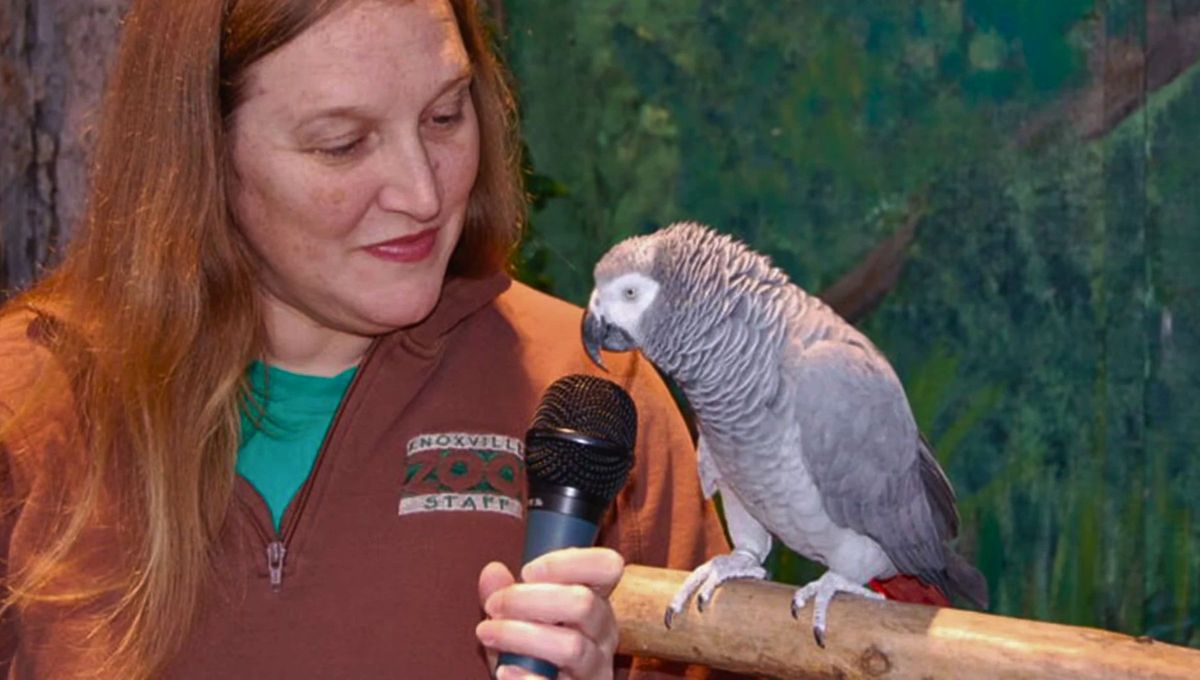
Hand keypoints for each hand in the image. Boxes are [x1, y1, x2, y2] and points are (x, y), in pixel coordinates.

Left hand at [476, 547, 624, 679]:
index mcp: (596, 601)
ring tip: (488, 633)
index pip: (607, 566)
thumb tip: (493, 571)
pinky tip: (505, 671)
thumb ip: (506, 594)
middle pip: (583, 603)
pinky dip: (527, 679)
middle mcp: (604, 633)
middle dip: (530, 599)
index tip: (527, 571)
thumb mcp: (519, 619)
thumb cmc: (534, 653)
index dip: (569, 562)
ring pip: (571, 647)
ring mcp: (596, 669)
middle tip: (495, 604)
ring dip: (520, 635)